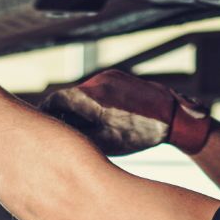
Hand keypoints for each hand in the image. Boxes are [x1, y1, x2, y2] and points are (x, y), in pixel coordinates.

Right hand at [40, 69, 211, 154]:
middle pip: (69, 96)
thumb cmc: (139, 135)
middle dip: (65, 114)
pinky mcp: (120, 76)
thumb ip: (77, 136)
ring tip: (90, 127)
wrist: (175, 117)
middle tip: (66, 132)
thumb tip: (57, 136)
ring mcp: (110, 76)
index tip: (44, 126)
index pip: (54, 100)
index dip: (46, 114)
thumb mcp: (103, 143)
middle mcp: (97, 81)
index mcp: (90, 97)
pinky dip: (95, 101)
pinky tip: (105, 117)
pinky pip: (99, 88)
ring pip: (84, 92)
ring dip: (81, 107)